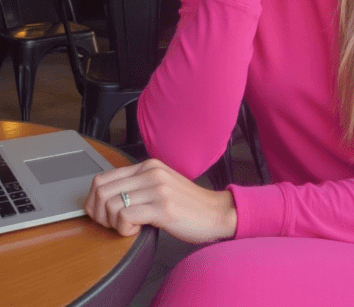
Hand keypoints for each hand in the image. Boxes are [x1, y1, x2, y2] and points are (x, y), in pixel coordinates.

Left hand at [84, 158, 236, 242]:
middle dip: (98, 213)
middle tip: (111, 225)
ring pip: (111, 205)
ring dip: (112, 224)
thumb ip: (138, 185)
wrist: (216, 213)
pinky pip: (126, 217)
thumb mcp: (161, 186)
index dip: (93, 201)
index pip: (103, 178)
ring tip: (126, 228)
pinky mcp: (163, 207)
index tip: (100, 215)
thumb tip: (105, 198)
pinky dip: (123, 229)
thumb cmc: (187, 205)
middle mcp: (152, 173)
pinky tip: (136, 231)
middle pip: (101, 190)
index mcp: (149, 166)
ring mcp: (158, 189)